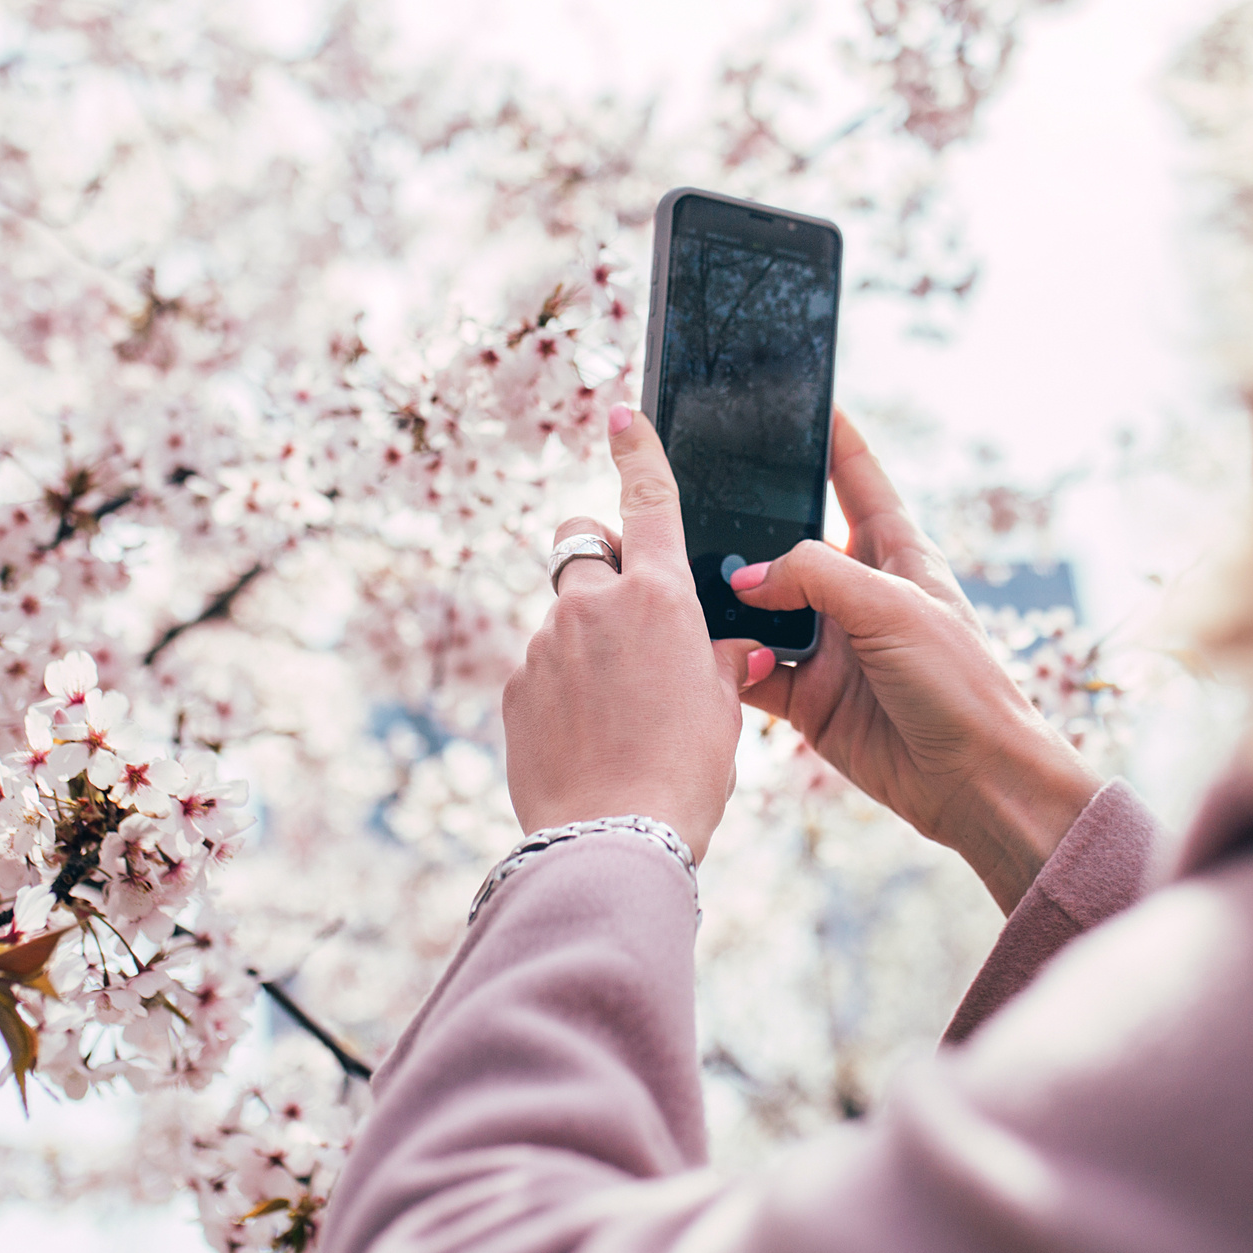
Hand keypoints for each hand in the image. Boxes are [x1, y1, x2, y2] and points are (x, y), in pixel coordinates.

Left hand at [500, 405, 771, 861]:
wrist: (613, 838)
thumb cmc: (685, 774)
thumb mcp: (725, 712)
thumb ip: (724, 663)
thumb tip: (736, 651)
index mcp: (658, 597)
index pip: (648, 498)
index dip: (637, 449)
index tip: (621, 414)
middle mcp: (593, 605)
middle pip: (585, 549)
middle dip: (603, 566)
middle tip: (632, 616)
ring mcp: (546, 644)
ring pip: (565, 618)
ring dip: (589, 644)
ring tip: (621, 713)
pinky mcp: (515, 687)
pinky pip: (543, 669)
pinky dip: (564, 689)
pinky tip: (589, 738)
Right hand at [733, 409, 1098, 911]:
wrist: (975, 782)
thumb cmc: (959, 683)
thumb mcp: (893, 607)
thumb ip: (816, 576)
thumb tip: (746, 577)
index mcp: (896, 552)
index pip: (858, 477)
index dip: (832, 436)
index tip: (800, 395)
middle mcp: (857, 591)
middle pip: (791, 538)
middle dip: (748, 518)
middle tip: (695, 486)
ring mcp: (830, 644)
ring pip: (760, 604)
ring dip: (726, 595)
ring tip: (677, 568)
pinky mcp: (807, 696)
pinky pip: (752, 666)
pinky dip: (726, 657)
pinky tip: (696, 644)